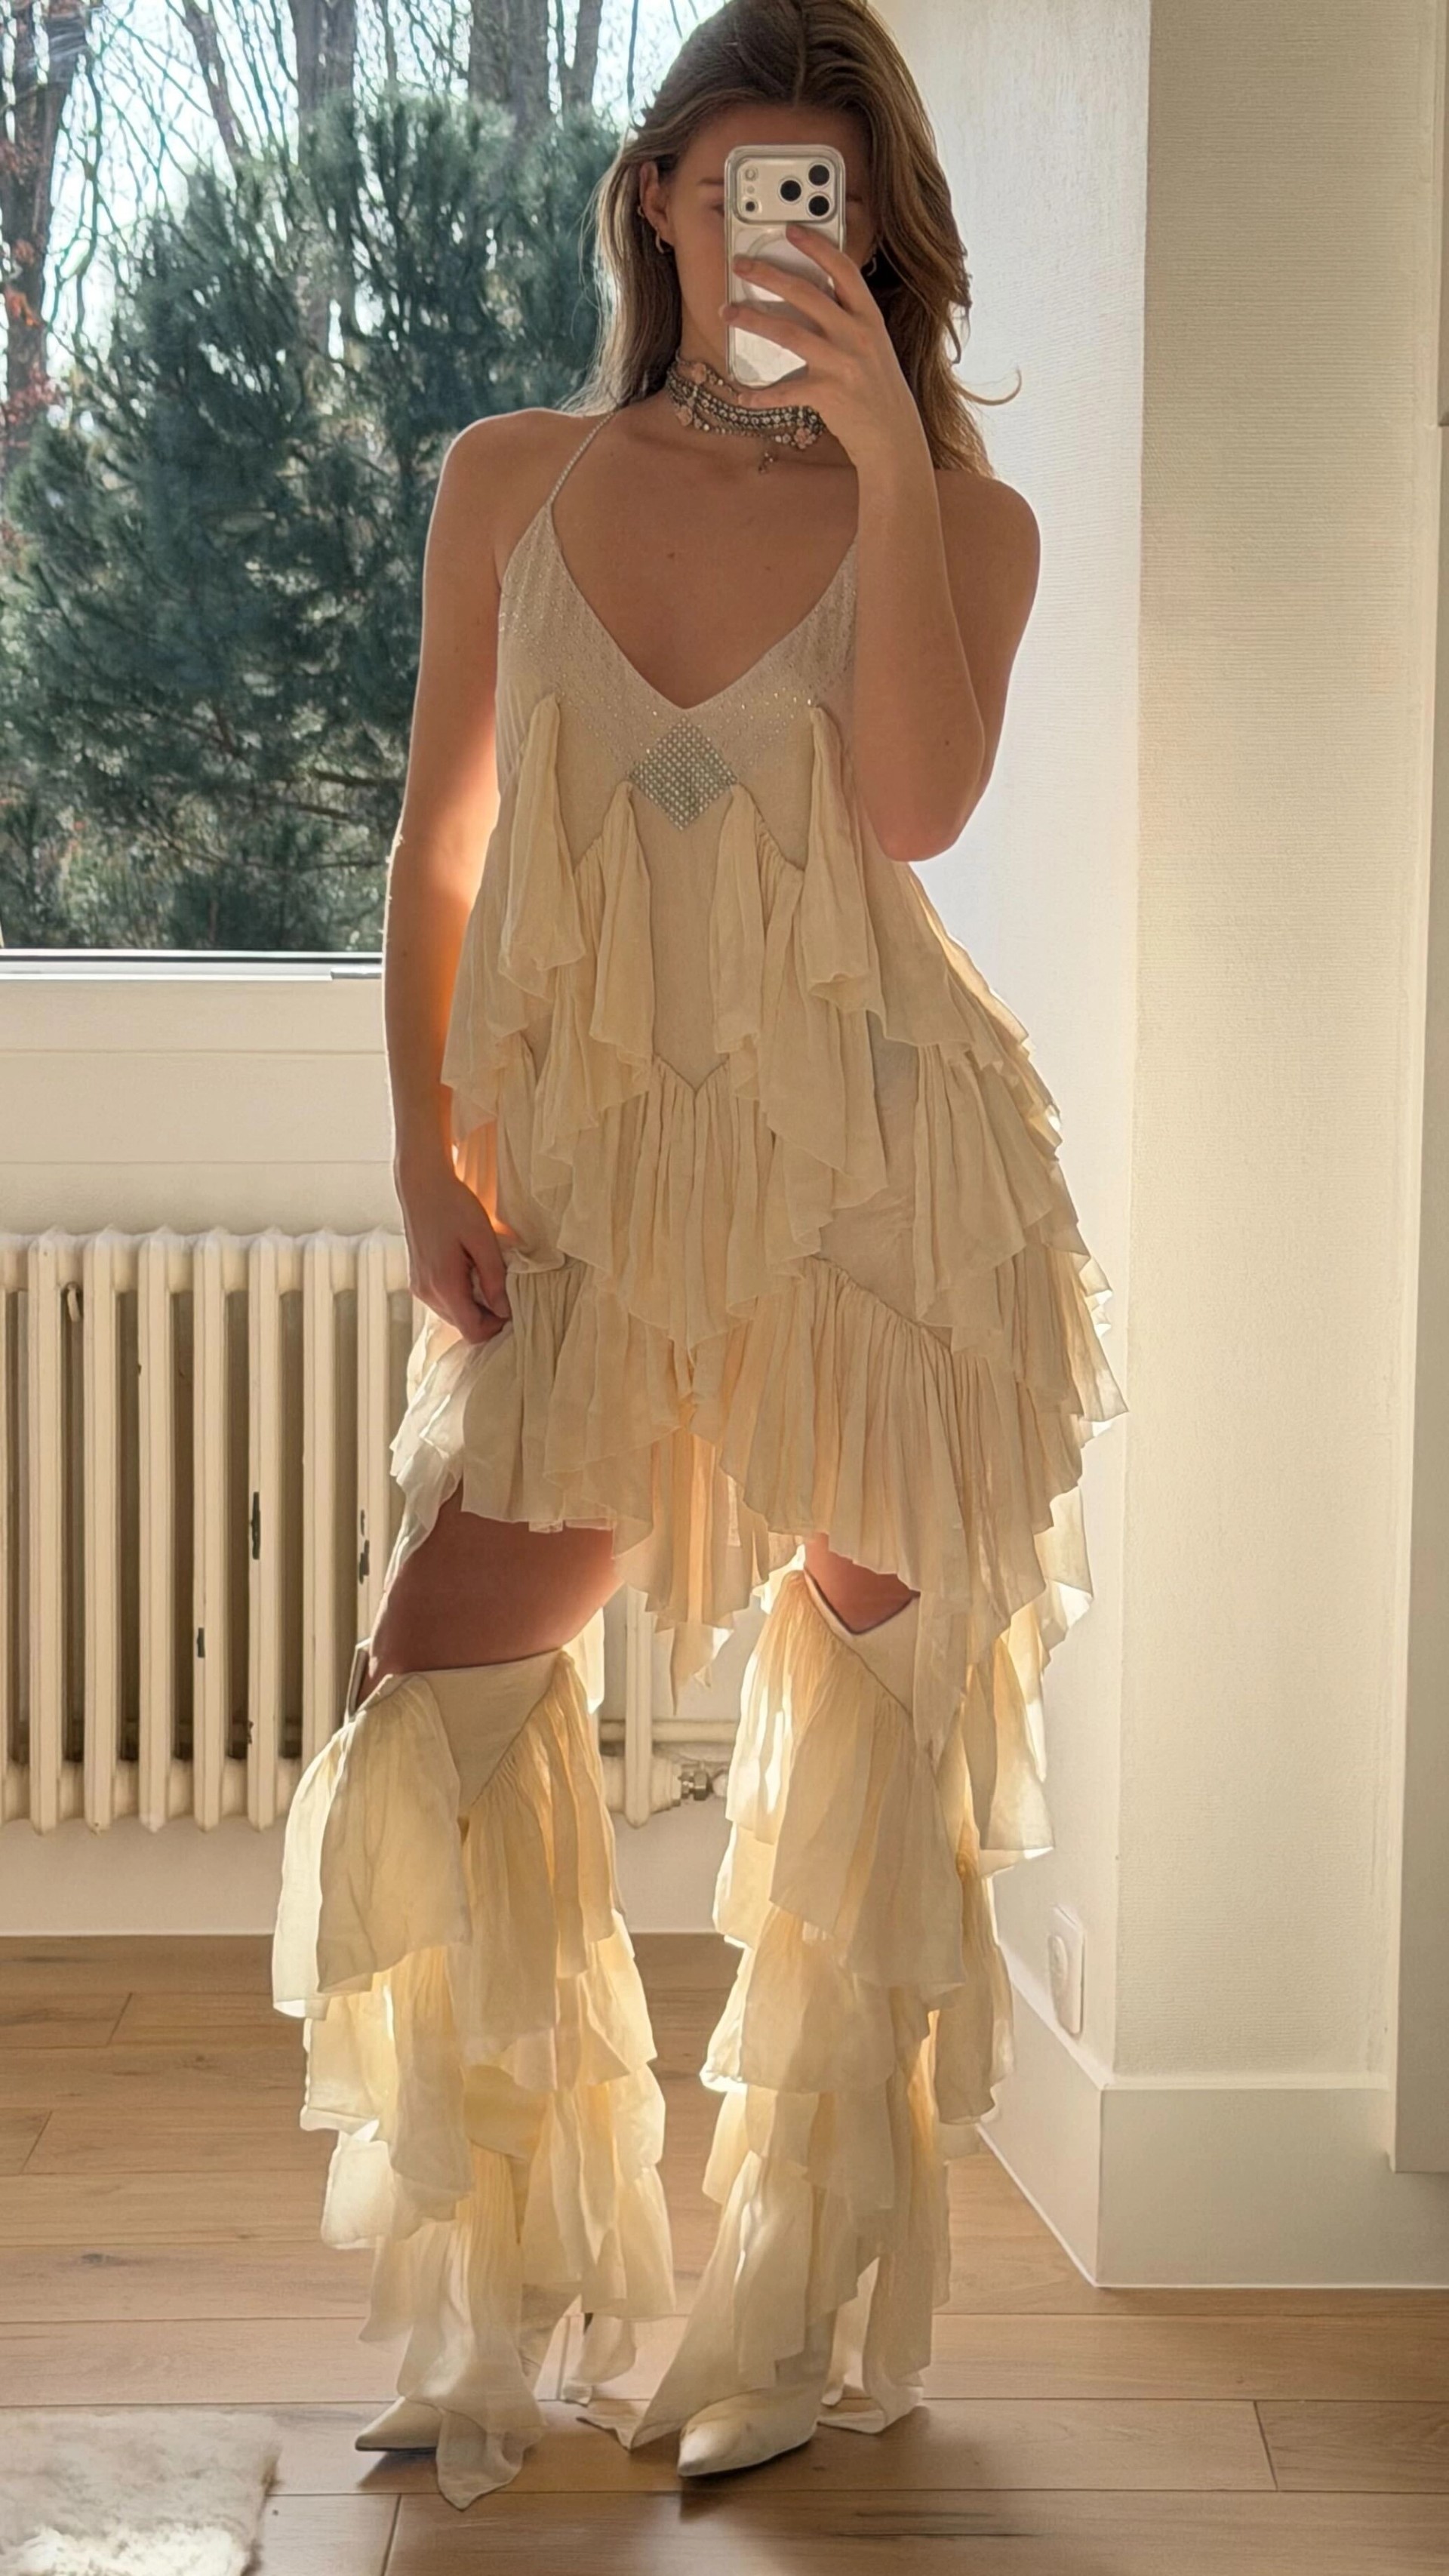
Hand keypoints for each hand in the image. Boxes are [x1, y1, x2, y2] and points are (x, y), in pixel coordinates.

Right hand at [395, 1147, 513, 1344]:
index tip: (513, 1307)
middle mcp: (427, 1292)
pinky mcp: (418, 1279)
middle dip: (487, 1315)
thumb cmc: (453, 1205)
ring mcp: (419, 1287)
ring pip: (453, 1315)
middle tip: (505, 1288)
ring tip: (487, 1275)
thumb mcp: (482, 1239)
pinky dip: (461, 1295)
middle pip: (463, 1326)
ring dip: (474, 1305)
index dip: (497, 1326)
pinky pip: (444, 1301)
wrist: (421, 1184)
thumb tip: (505, 1311)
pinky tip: (470, 1270)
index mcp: (443, 1285)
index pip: (473, 1331)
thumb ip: (494, 1278)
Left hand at [720, 224, 927, 476]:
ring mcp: (842, 364)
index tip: (790, 230)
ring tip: (727, 313)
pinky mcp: (827, 394)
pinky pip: (785, 390)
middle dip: (768, 275)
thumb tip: (807, 298)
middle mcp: (856, 336)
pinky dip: (761, 395)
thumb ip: (847, 321)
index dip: (816, 246)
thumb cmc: (877, 389)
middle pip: (806, 293)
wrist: (893, 436)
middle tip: (740, 265)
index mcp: (868, 318)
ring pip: (788, 332)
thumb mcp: (872, 346)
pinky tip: (743, 396)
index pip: (843, 270)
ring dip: (753, 321)